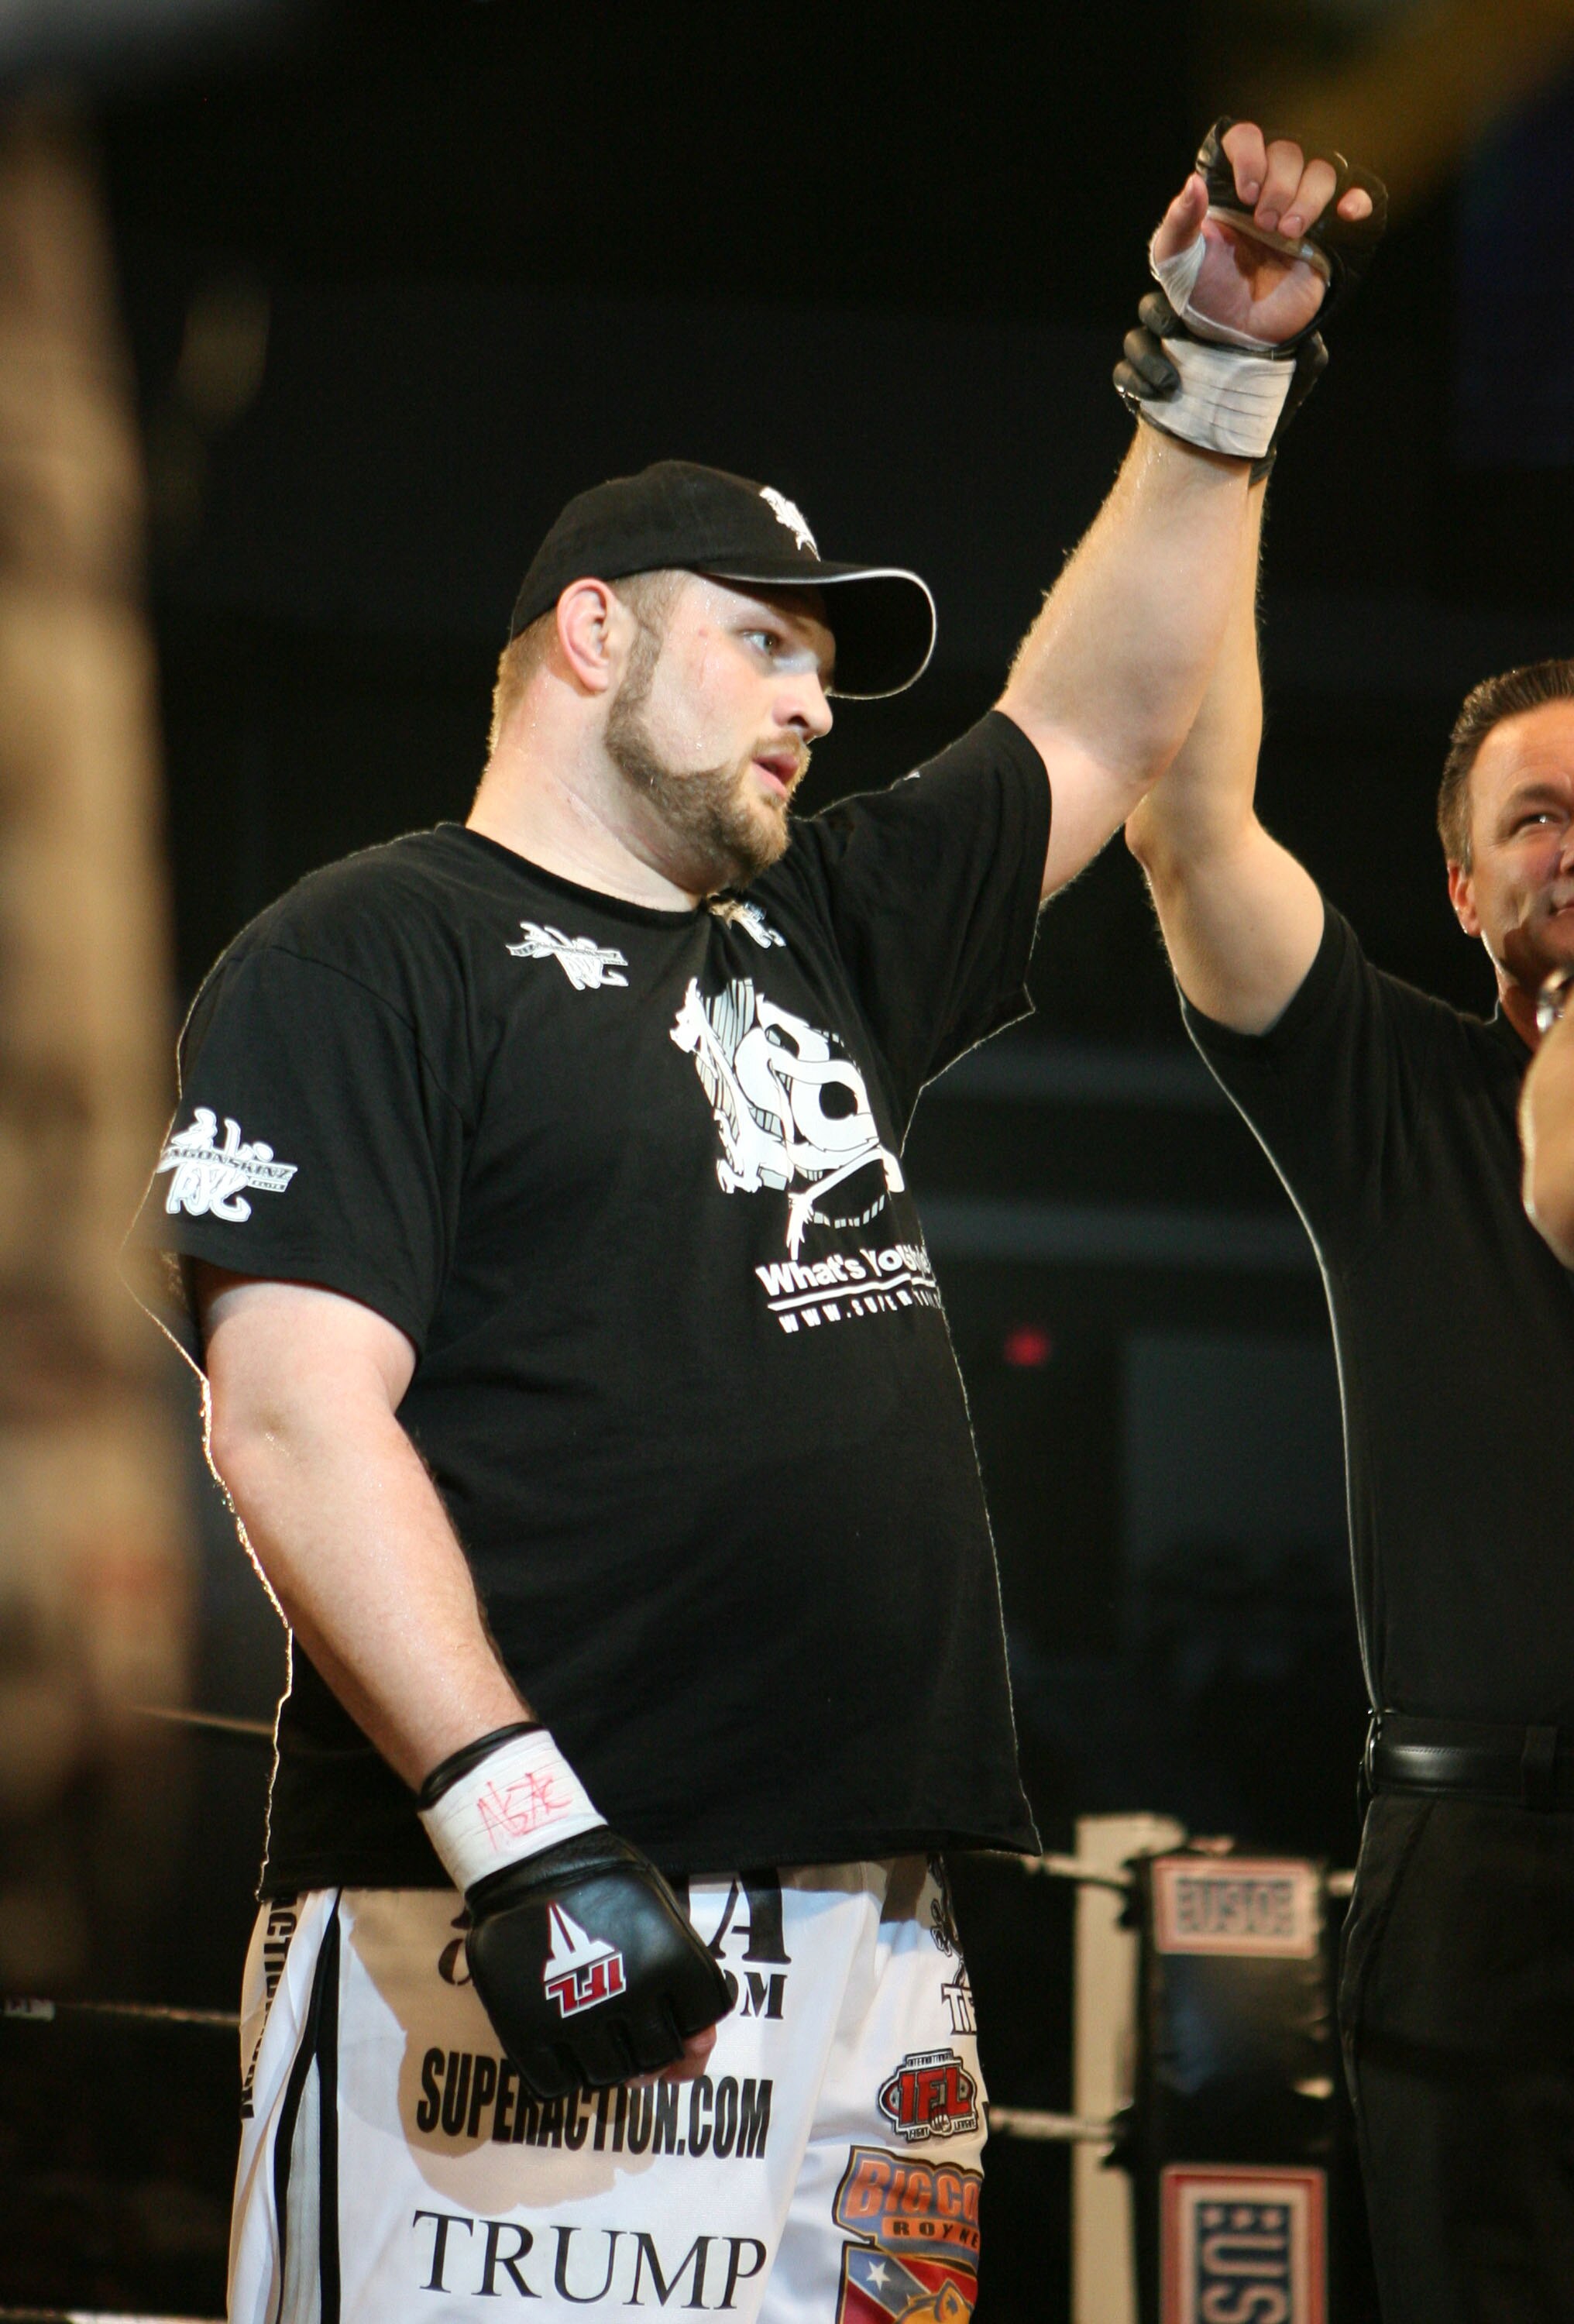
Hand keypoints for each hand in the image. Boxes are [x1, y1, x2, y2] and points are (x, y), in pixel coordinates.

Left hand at [1151, 123, 1374, 348]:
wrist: (1235, 332)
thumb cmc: (1203, 291)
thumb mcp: (1177, 260)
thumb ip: (1178, 222)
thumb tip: (1194, 183)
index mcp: (1232, 183)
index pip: (1247, 138)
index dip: (1251, 155)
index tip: (1246, 193)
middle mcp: (1269, 187)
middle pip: (1289, 152)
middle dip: (1279, 185)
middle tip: (1264, 225)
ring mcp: (1301, 207)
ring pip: (1322, 171)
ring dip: (1308, 197)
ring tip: (1288, 233)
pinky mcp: (1328, 233)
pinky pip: (1354, 198)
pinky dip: (1356, 198)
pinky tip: (1347, 212)